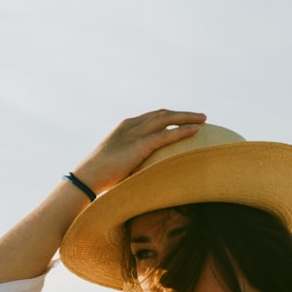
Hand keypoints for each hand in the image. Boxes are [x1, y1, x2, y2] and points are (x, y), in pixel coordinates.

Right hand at [73, 109, 206, 194]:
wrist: (87, 177)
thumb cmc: (99, 176)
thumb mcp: (118, 162)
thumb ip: (132, 160)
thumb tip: (142, 172)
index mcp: (125, 126)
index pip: (152, 116)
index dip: (170, 116)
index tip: (183, 118)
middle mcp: (132, 125)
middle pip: (162, 114)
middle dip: (182, 114)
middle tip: (200, 117)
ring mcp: (135, 133)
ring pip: (167, 119)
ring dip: (187, 118)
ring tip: (203, 119)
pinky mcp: (140, 145)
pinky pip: (166, 135)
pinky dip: (182, 132)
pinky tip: (196, 130)